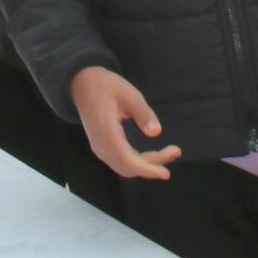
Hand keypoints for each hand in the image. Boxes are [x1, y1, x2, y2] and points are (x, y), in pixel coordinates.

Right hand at [71, 66, 182, 181]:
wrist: (82, 84)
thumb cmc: (105, 85)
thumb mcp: (128, 94)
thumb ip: (143, 113)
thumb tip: (156, 132)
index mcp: (107, 133)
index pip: (128, 161)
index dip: (147, 170)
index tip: (165, 173)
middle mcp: (101, 146)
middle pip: (129, 167)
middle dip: (153, 165)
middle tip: (175, 151)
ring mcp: (100, 148)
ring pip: (125, 166)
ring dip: (147, 164)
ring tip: (168, 153)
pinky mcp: (103, 146)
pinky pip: (121, 161)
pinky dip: (138, 161)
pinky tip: (152, 155)